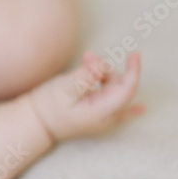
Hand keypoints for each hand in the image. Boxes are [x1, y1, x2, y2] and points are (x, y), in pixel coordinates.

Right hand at [30, 50, 144, 142]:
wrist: (35, 124)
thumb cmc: (47, 107)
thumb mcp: (63, 88)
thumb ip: (84, 76)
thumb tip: (102, 65)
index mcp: (101, 112)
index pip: (126, 90)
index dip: (133, 71)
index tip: (134, 54)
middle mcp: (107, 118)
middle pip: (119, 87)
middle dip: (105, 69)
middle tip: (85, 56)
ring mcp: (103, 119)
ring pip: (113, 92)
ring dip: (103, 76)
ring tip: (84, 64)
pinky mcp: (97, 117)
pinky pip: (117, 109)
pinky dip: (124, 101)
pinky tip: (142, 109)